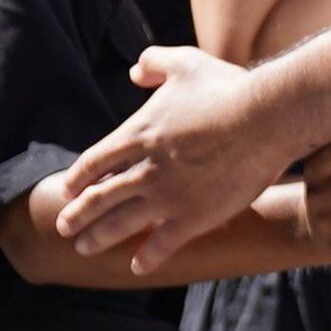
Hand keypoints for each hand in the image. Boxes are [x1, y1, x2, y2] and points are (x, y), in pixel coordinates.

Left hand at [45, 45, 281, 269]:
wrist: (267, 118)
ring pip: (120, 223)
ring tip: (84, 248)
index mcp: (138, 133)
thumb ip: (154, 63)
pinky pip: (162, 243)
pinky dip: (147, 257)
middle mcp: (145, 168)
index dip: (78, 178)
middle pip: (98, 197)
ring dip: (97, 237)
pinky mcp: (195, 216)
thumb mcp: (185, 63)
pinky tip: (137, 267)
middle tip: (63, 227)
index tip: (68, 190)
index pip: (94, 162)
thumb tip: (136, 71)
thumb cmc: (229, 89)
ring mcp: (167, 196)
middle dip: (76, 215)